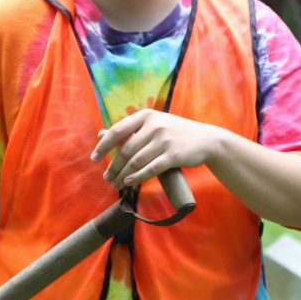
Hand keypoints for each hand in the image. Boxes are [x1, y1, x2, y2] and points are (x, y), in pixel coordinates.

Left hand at [90, 109, 223, 188]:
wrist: (207, 140)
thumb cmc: (176, 133)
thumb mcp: (153, 126)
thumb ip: (129, 131)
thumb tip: (101, 134)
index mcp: (147, 116)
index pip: (117, 131)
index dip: (103, 146)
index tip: (94, 159)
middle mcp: (154, 126)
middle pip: (125, 150)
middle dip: (113, 167)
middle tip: (107, 179)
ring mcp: (164, 140)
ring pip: (136, 161)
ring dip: (123, 175)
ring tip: (116, 184)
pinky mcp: (173, 155)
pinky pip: (150, 169)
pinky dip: (137, 177)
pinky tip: (130, 182)